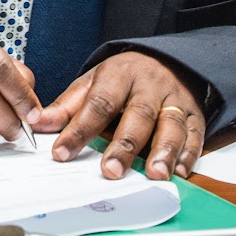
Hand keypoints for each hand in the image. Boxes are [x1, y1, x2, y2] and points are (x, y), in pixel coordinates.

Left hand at [36, 51, 206, 179]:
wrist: (165, 60)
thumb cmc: (124, 77)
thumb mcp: (92, 82)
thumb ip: (68, 106)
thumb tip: (39, 124)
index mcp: (119, 75)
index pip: (97, 103)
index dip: (79, 129)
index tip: (62, 153)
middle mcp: (149, 87)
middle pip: (138, 116)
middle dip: (124, 146)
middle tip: (111, 171)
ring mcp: (175, 100)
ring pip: (172, 126)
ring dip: (164, 152)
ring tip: (154, 175)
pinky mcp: (195, 115)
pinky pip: (195, 135)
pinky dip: (189, 155)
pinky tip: (179, 172)